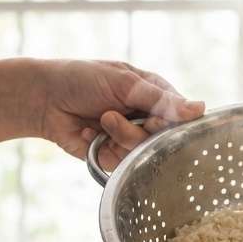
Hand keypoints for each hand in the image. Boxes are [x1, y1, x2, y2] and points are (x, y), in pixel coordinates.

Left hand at [37, 60, 204, 169]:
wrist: (42, 98)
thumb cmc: (82, 79)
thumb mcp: (124, 82)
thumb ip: (161, 100)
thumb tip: (200, 109)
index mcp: (154, 94)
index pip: (180, 115)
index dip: (170, 121)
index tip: (153, 119)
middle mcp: (146, 118)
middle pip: (164, 138)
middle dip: (138, 129)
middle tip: (113, 113)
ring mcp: (130, 138)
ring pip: (143, 152)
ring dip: (120, 136)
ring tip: (100, 120)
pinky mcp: (113, 157)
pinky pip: (122, 163)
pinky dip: (103, 148)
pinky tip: (89, 133)